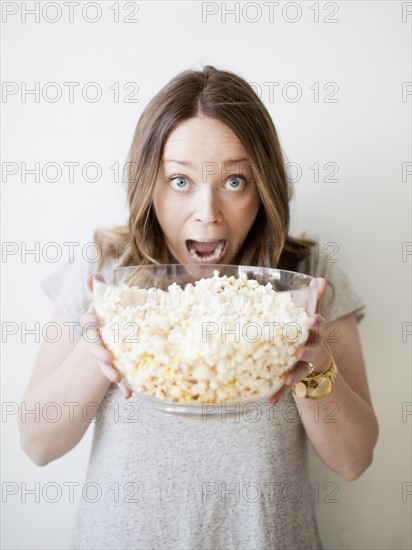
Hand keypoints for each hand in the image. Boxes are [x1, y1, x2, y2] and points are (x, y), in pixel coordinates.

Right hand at [80, 273, 131, 398]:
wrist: (109, 336)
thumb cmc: (107, 316)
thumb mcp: (104, 302)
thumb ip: (98, 289)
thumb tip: (93, 276)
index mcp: (95, 324)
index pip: (88, 321)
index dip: (90, 321)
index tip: (95, 321)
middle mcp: (97, 340)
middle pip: (95, 346)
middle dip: (100, 352)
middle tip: (106, 357)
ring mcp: (105, 354)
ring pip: (105, 364)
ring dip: (110, 371)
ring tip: (118, 378)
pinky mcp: (115, 366)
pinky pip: (119, 375)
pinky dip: (123, 385)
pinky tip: (128, 393)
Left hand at [269, 277, 328, 404]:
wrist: (319, 365)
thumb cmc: (308, 335)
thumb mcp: (310, 318)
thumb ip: (314, 300)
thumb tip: (322, 279)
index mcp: (314, 333)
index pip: (319, 327)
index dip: (318, 323)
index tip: (314, 318)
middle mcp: (313, 349)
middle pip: (313, 350)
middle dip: (307, 351)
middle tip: (298, 352)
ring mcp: (306, 366)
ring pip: (302, 370)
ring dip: (295, 375)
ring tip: (286, 380)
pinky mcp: (297, 378)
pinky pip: (289, 388)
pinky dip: (281, 393)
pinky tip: (271, 400)